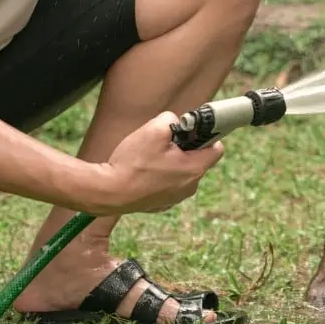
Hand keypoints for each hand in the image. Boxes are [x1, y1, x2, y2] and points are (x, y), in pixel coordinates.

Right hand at [95, 112, 224, 214]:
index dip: (206, 136)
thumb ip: (171, 119)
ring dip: (171, 162)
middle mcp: (190, 186)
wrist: (107, 192)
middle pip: (197, 159)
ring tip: (150, 158)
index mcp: (195, 169)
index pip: (217, 148)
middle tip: (164, 143)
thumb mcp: (154, 128)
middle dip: (184, 148)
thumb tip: (175, 122)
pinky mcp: (161, 204)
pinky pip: (167, 184)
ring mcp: (176, 198)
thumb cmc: (132, 162)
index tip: (191, 131)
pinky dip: (159, 176)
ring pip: (181, 172)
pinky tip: (143, 172)